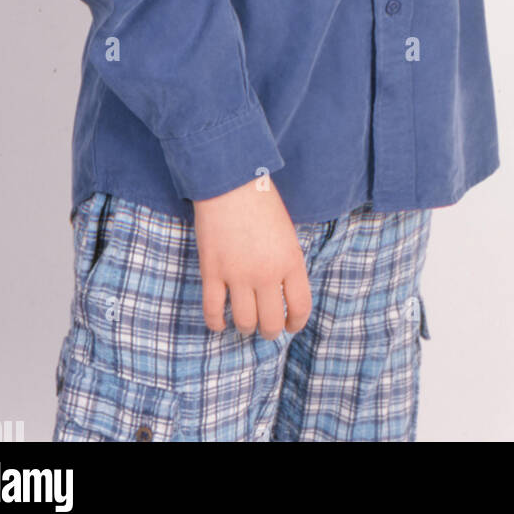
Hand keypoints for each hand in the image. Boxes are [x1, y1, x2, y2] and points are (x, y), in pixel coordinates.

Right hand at [192, 176, 311, 338]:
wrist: (230, 183)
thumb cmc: (261, 202)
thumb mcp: (287, 233)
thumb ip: (287, 263)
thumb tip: (284, 292)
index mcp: (291, 261)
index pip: (300, 307)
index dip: (296, 323)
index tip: (291, 326)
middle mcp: (267, 273)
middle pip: (271, 322)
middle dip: (270, 331)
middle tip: (266, 328)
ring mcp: (238, 275)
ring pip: (244, 322)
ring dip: (245, 327)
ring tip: (244, 323)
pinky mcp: (212, 272)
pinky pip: (213, 311)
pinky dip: (216, 323)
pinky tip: (219, 322)